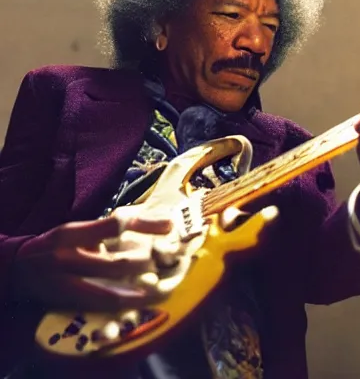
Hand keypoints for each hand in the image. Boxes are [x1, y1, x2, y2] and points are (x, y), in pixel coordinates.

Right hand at [12, 216, 171, 310]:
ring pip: (110, 290)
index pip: (114, 225)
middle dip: (145, 263)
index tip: (169, 225)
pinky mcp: (68, 301)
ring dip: (139, 289)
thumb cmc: (55, 245)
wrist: (18, 270)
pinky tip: (143, 300)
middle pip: (116, 263)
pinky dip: (124, 303)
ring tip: (162, 284)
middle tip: (166, 259)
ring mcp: (67, 284)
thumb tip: (144, 226)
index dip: (145, 225)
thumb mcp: (75, 231)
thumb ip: (104, 231)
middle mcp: (68, 259)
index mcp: (71, 234)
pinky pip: (100, 304)